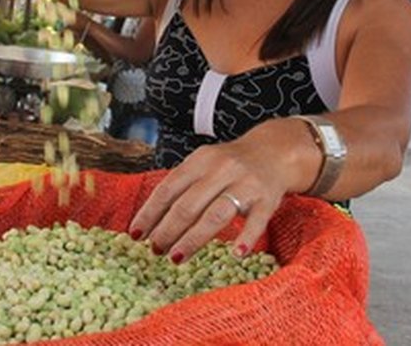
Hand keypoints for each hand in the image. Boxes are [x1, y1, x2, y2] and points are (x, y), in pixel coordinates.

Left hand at [127, 130, 300, 263]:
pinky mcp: (268, 198)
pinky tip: (236, 253)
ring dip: (193, 238)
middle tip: (155, 250)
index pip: (168, 188)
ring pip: (216, 214)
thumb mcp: (204, 165)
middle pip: (188, 204)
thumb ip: (182, 186)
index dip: (150, 213)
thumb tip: (151, 221)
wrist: (274, 151)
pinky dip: (246, 237)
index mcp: (200, 160)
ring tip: (176, 258)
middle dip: (167, 230)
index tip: (136, 234)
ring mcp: (245, 184)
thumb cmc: (230, 165)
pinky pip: (257, 220)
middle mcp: (221, 169)